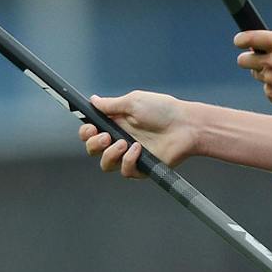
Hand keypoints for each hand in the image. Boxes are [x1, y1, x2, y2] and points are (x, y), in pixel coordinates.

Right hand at [79, 91, 195, 178]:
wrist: (186, 126)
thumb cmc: (163, 110)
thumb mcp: (134, 101)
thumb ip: (111, 104)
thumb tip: (93, 100)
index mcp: (116, 123)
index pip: (91, 131)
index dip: (86, 132)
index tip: (90, 128)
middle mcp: (120, 139)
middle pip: (93, 149)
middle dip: (94, 144)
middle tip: (106, 137)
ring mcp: (130, 155)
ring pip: (106, 164)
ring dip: (110, 154)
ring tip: (124, 143)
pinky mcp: (141, 167)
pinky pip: (125, 171)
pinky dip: (128, 161)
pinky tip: (138, 150)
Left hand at [235, 29, 271, 118]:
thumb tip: (256, 50)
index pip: (251, 38)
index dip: (241, 40)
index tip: (239, 42)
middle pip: (243, 60)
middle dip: (247, 60)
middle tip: (256, 62)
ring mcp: (271, 79)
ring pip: (256, 75)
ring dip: (265, 75)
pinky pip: (267, 89)